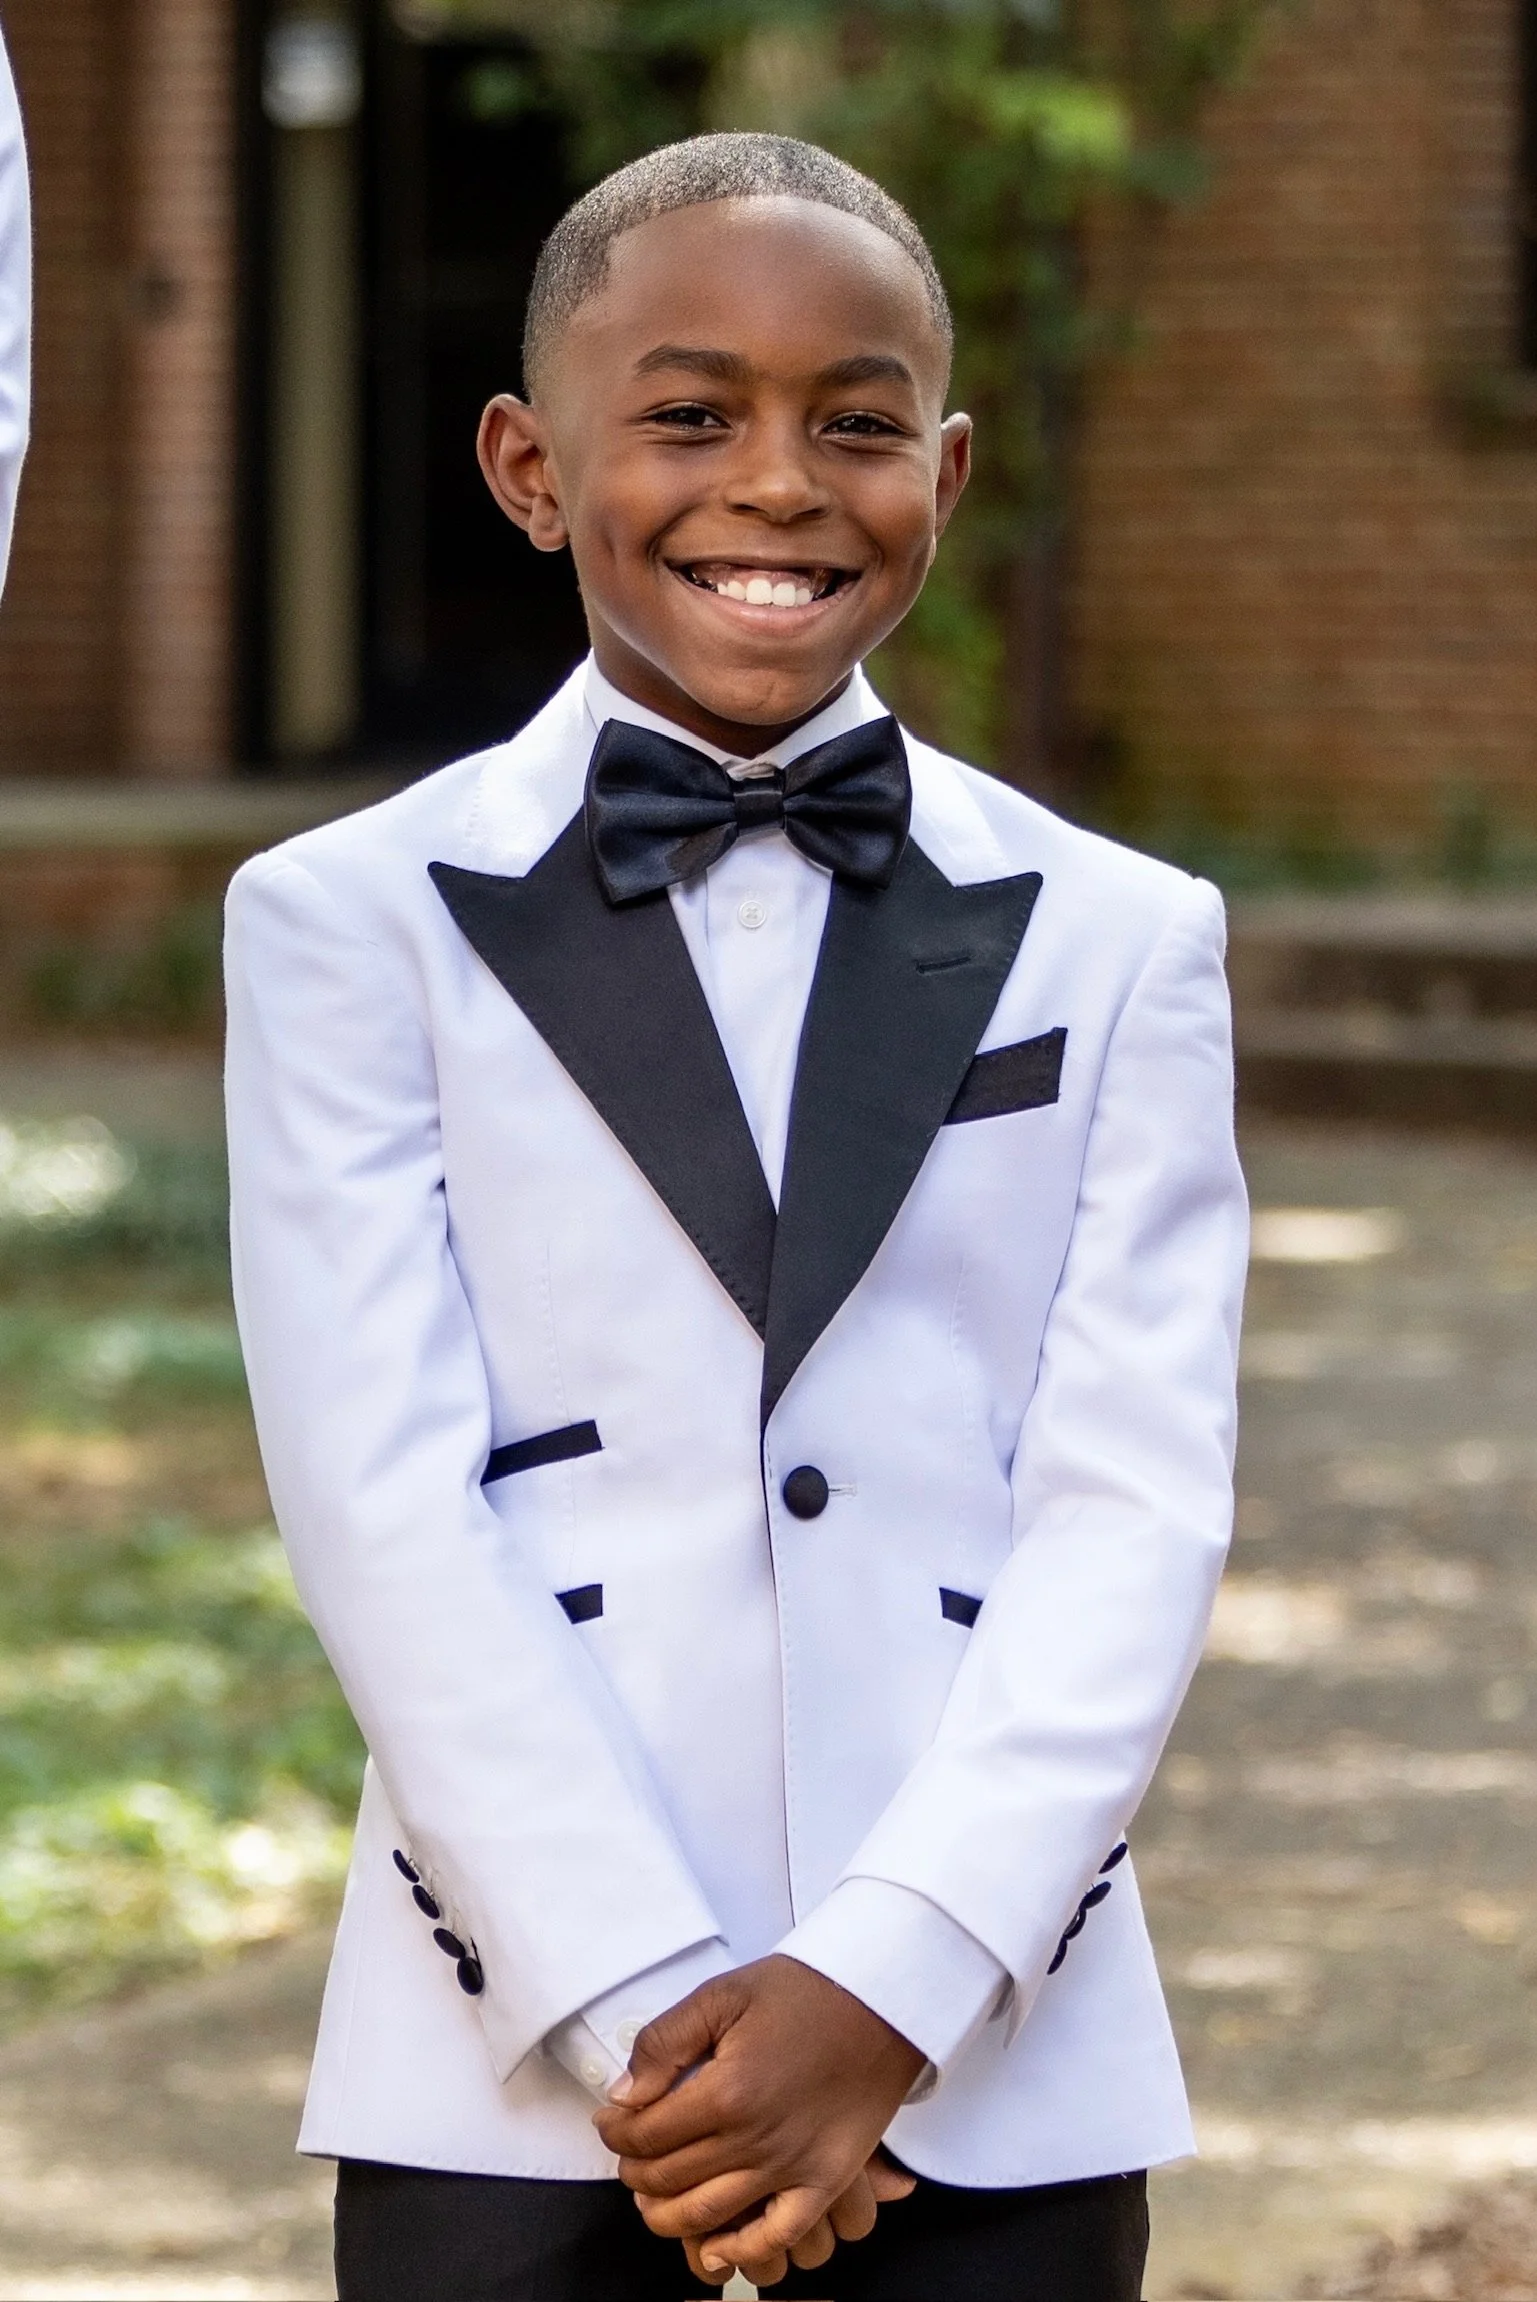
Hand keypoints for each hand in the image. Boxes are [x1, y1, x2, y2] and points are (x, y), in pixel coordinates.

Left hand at [593, 1954, 925, 2287]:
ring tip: (653, 2195)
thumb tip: (625, 2094)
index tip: (610, 2121)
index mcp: (726, 2092)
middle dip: (635, 2169)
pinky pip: (777, 2235)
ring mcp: (792, 2167)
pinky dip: (742, 2251)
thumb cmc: (806, 1992)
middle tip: (628, 2153)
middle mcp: (755, 2139)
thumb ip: (665, 2042)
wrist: (882, 2001)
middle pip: (670, 2178)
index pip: (647, 2134)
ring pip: (708, 2214)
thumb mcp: (724, 1994)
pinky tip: (717, 2247)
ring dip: (666, 2214)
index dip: (616, 2131)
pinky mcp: (826, 2180)